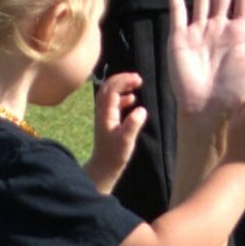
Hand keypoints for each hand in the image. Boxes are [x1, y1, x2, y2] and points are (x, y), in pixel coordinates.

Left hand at [88, 71, 145, 192]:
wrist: (104, 167)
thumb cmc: (115, 154)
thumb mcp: (126, 140)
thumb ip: (133, 124)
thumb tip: (141, 109)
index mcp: (106, 113)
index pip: (112, 89)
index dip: (124, 81)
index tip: (138, 80)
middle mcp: (102, 111)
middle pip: (108, 87)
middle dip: (122, 79)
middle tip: (138, 78)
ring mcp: (104, 115)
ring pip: (109, 94)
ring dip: (122, 86)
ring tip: (136, 85)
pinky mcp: (108, 121)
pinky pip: (113, 102)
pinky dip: (122, 97)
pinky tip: (132, 100)